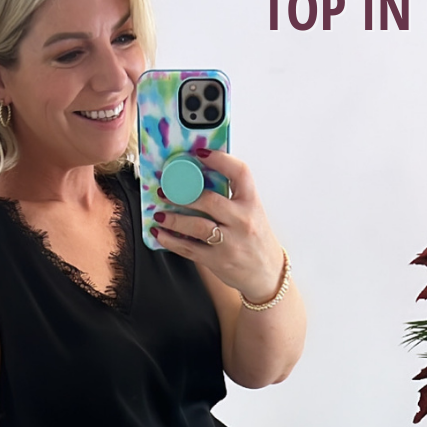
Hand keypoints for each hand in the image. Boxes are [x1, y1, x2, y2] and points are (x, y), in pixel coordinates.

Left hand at [151, 148, 284, 303]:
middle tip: (165, 190)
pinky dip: (171, 241)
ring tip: (159, 213)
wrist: (266, 273)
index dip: (219, 159)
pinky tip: (161, 234)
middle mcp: (242, 221)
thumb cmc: (255, 239)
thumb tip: (198, 179)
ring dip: (173, 218)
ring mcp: (230, 242)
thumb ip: (231, 196)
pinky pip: (189, 249)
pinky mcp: (218, 260)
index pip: (240, 173)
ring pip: (196, 226)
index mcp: (252, 203)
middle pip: (209, 201)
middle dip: (183, 194)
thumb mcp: (252, 212)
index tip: (200, 153)